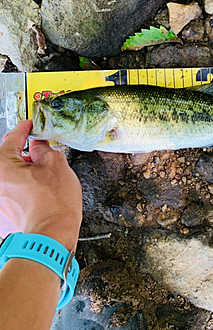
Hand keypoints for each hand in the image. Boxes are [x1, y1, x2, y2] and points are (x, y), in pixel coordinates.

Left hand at [0, 121, 81, 251]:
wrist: (51, 238)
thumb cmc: (53, 206)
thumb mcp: (56, 164)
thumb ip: (43, 148)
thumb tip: (38, 144)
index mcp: (2, 166)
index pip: (13, 138)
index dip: (25, 128)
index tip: (30, 125)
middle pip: (8, 158)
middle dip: (25, 154)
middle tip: (42, 154)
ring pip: (10, 176)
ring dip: (24, 173)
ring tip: (44, 180)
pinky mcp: (2, 215)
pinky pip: (11, 193)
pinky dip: (22, 189)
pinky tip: (39, 194)